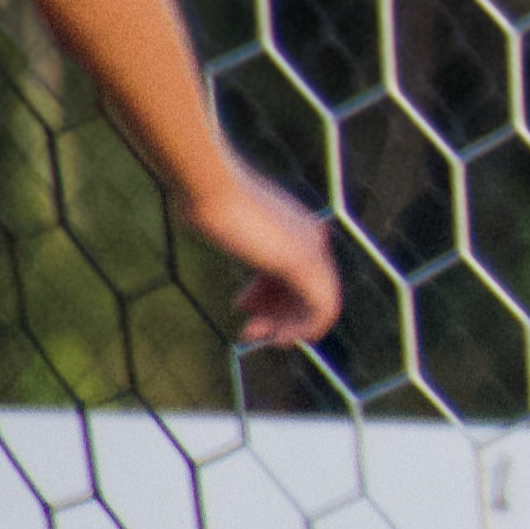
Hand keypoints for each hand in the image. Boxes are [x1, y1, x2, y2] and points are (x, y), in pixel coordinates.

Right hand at [178, 163, 344, 350]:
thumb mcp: (228, 224)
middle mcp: (311, 236)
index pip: (293, 272)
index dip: (268, 295)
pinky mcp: (307, 264)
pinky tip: (278, 340)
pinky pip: (322, 309)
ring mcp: (313, 250)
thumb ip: (242, 240)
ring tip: (253, 335)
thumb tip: (225, 247)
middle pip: (305, 290)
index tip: (242, 307)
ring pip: (316, 304)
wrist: (211, 188)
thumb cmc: (207, 199)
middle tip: (250, 331)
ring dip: (286, 326)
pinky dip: (302, 329)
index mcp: (296, 225)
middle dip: (277, 314)